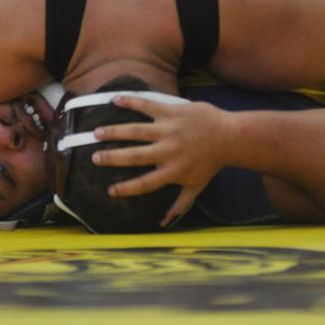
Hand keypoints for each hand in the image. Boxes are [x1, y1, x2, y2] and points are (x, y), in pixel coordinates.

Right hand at [91, 95, 233, 226]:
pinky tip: (114, 100)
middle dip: (112, 157)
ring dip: (114, 131)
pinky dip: (131, 102)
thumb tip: (163, 223)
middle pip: (135, 156)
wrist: (229, 136)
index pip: (144, 183)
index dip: (126, 188)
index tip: (109, 191)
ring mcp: (169, 130)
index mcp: (173, 171)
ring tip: (96, 133)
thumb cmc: (211, 163)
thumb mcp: (196, 186)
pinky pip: (148, 105)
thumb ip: (179, 205)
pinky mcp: (172, 112)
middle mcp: (169, 151)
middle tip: (94, 157)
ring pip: (136, 130)